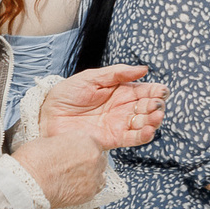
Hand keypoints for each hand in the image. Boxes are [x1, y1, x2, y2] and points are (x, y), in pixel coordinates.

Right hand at [10, 131, 107, 208]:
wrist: (27, 183)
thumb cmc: (32, 162)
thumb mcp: (46, 141)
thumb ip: (62, 144)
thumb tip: (61, 149)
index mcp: (83, 138)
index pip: (91, 141)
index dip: (82, 148)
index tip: (75, 153)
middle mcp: (93, 155)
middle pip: (98, 157)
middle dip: (88, 161)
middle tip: (73, 166)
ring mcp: (94, 175)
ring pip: (100, 173)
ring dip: (91, 174)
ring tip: (75, 178)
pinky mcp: (90, 193)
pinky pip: (95, 189)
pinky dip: (88, 188)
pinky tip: (75, 187)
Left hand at [39, 64, 166, 150]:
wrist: (47, 115)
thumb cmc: (66, 94)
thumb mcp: (91, 78)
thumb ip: (117, 73)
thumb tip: (143, 69)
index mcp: (120, 91)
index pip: (144, 91)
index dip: (156, 91)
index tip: (162, 91)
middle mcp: (122, 108)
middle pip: (147, 108)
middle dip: (156, 107)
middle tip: (156, 105)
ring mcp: (118, 124)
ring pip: (142, 123)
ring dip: (152, 121)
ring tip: (154, 117)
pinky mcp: (111, 139)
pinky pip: (132, 139)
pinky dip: (143, 136)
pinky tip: (148, 130)